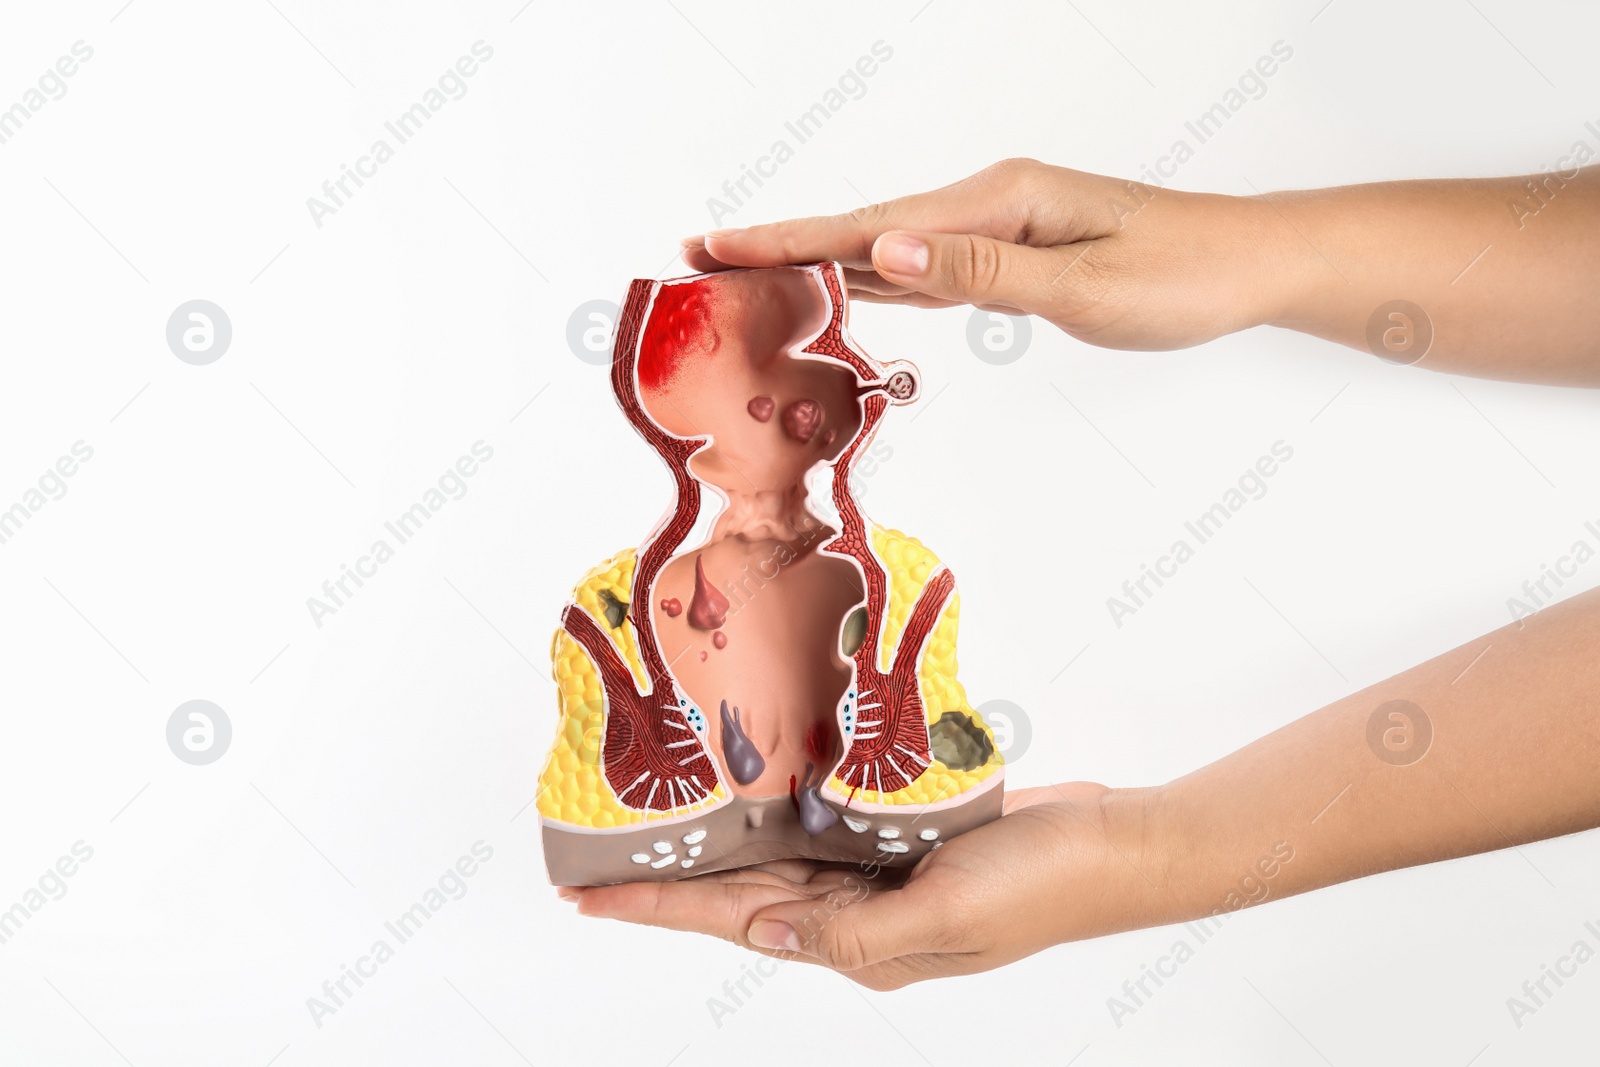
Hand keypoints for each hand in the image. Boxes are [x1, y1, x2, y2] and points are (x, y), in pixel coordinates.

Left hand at [560, 783, 1172, 989]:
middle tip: (596, 852)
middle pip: (741, 890)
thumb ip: (848, 933)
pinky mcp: (902, 831)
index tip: (587, 895)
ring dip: (714, 840)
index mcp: (859, 942)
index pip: (734, 921)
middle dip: (669, 875)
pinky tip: (747, 785)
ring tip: (652, 818)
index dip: (658, 905)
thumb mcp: (943, 919)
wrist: (1114, 846)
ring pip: (776, 853)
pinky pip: (824, 821)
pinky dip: (778, 806)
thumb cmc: (1040, 887)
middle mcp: (857, 910)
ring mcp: (879, 870)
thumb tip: (762, 935)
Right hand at [682, 158, 1287, 351]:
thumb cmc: (1182, 274)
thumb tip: (887, 252)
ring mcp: (1000, 225)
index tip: (716, 247)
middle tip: (702, 256)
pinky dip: (877, 276)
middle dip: (781, 245)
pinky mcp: (1015, 251)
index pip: (872, 229)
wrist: (1251, 263)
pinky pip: (929, 265)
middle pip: (864, 229)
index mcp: (1000, 202)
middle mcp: (991, 202)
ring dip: (819, 260)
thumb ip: (980, 269)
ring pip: (891, 247)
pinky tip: (850, 284)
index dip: (788, 242)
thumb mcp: (1082, 283)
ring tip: (751, 268)